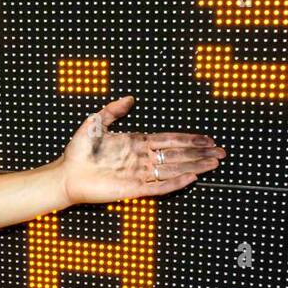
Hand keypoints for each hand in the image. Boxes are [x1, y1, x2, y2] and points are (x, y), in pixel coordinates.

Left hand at [55, 95, 223, 204]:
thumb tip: (129, 98)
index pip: (169, 140)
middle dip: (199, 154)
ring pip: (173, 169)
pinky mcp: (133, 189)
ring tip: (214, 164)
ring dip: (194, 166)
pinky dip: (175, 182)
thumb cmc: (78, 152)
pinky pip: (158, 186)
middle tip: (221, 153)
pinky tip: (191, 177)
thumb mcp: (96, 123)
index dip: (189, 140)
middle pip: (177, 155)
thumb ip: (113, 110)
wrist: (65, 174)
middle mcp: (141, 159)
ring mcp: (139, 175)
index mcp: (136, 144)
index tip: (207, 139)